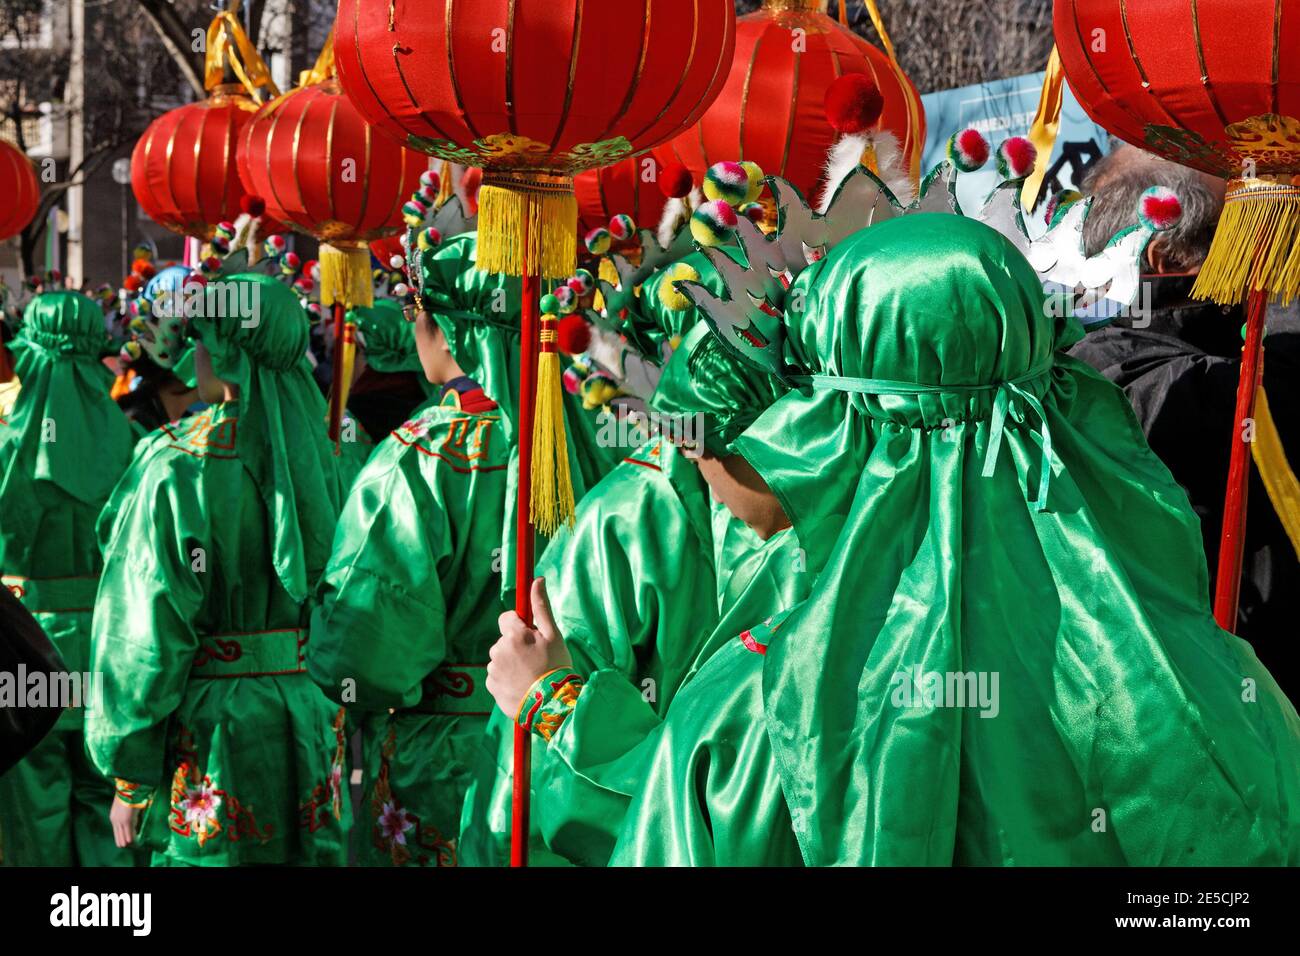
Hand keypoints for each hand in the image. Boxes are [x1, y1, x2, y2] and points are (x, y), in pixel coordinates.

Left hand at [110, 796, 140, 848]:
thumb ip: (128, 816)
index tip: (128, 840)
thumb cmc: (128, 796)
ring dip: (128, 840)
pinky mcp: (127, 820)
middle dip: (124, 840)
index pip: (117, 831)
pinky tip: (132, 841)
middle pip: (118, 835)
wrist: (127, 790)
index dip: (122, 836)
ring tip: (132, 844)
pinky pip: (128, 832)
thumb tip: (134, 823)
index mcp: (114, 818)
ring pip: (123, 835)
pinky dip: (131, 837)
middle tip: (130, 844)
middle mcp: (115, 821)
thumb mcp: (126, 808)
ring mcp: (120, 821)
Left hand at [486, 578, 571, 716]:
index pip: (506, 618)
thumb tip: (536, 580)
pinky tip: (522, 685)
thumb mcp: (553, 635)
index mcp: (513, 635)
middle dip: (516, 645)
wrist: (551, 706)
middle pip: (504, 640)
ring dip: (511, 662)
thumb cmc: (555, 667)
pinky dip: (507, 678)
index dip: (519, 625)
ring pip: (501, 658)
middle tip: (535, 659)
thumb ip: (541, 607)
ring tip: (530, 675)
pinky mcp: (491, 686)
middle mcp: (498, 650)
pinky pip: (497, 675)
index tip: (531, 636)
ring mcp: (493, 670)